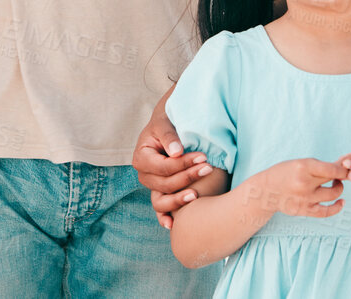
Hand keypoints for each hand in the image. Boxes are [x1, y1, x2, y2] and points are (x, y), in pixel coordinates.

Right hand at [132, 103, 216, 229]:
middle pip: (165, 184)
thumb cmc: (167, 123)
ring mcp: (152, 187)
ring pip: (162, 201)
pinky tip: (173, 225)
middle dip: (187, 178)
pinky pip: (160, 210)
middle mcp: (144, 175)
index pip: (164, 167)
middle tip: (209, 168)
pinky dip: (165, 218)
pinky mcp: (160, 194)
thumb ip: (169, 136)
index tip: (204, 157)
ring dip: (178, 200)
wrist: (169, 128)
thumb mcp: (165, 124)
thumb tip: (176, 152)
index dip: (183, 164)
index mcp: (141, 158)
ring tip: (196, 195)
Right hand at [247, 157, 349, 217]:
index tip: (350, 166)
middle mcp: (304, 183)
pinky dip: (337, 207)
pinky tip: (341, 202)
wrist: (266, 190)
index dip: (345, 168)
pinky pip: (327, 211)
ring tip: (336, 184)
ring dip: (339, 188)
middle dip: (343, 176)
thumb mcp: (300, 163)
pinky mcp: (305, 210)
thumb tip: (348, 161)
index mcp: (303, 166)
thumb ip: (322, 165)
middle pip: (334, 179)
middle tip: (342, 174)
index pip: (332, 168)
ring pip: (333, 194)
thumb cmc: (286, 172)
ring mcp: (305, 198)